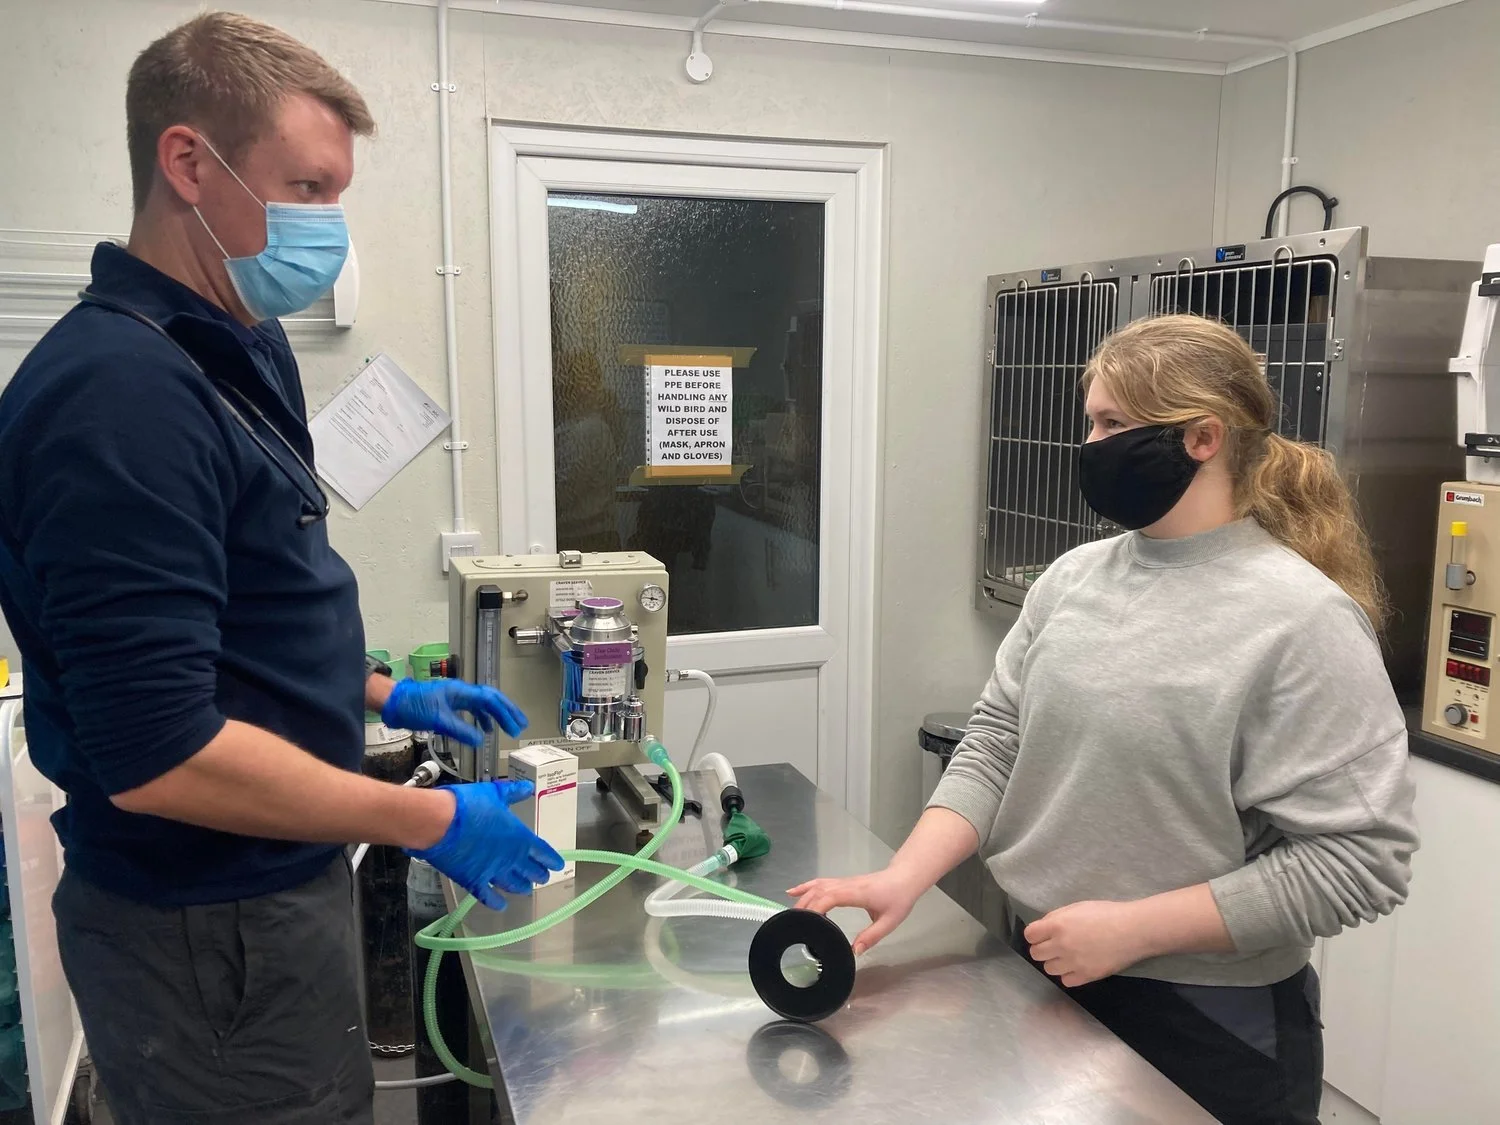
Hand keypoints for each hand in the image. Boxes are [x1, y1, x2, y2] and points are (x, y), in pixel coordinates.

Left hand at [381, 679, 526, 746]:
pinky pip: (471, 710)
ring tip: (507, 727)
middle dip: (507, 711)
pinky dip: (481, 719)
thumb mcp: (438, 720)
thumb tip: (480, 739)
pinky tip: (482, 730)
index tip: (515, 727)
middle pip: (491, 699)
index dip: (505, 713)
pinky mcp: (447, 705)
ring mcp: (454, 698)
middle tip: (521, 724)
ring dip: (496, 715)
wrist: (392, 702)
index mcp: (461, 692)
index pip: (490, 700)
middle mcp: (461, 692)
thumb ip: (460, 730)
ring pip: (482, 704)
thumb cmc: (412, 706)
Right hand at [407, 779, 564, 910]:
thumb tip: (529, 787)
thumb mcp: (495, 793)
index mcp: (519, 837)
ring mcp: (492, 872)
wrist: (439, 822)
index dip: (551, 859)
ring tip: (527, 889)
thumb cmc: (468, 805)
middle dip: (538, 874)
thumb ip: (513, 793)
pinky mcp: (472, 881)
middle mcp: (510, 858)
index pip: (542, 851)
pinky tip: (501, 905)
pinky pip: (487, 896)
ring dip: (522, 887)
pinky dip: (495, 902)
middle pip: (530, 870)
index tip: (558, 865)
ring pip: (513, 885)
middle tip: (544, 877)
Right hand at [788, 868, 925, 954]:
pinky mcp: (843, 882)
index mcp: (857, 894)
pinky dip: (805, 886)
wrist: (905, 879)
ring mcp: (843, 882)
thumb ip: (872, 937)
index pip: (831, 897)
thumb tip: (854, 951)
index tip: (806, 923)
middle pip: (819, 891)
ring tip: (789, 913)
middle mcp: (847, 885)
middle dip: (804, 907)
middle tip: (792, 924)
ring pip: (817, 886)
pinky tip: (793, 892)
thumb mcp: (889, 922)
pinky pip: (820, 883)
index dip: (817, 908)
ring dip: (802, 898)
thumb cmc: (898, 899)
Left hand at [1023, 900, 1150, 986]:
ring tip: (1068, 955)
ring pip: (1049, 969)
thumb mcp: (1077, 907)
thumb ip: (1056, 917)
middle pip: (1036, 954)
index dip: (1035, 934)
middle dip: (1042, 948)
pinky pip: (1066, 981)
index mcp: (1058, 925)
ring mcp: (1073, 963)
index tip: (1042, 934)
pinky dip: (1069, 974)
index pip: (1029, 935)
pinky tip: (1077, 966)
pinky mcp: (1086, 976)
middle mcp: (1062, 945)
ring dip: (1055, 962)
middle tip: (1054, 945)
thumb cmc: (1107, 913)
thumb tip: (1043, 928)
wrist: (1133, 930)